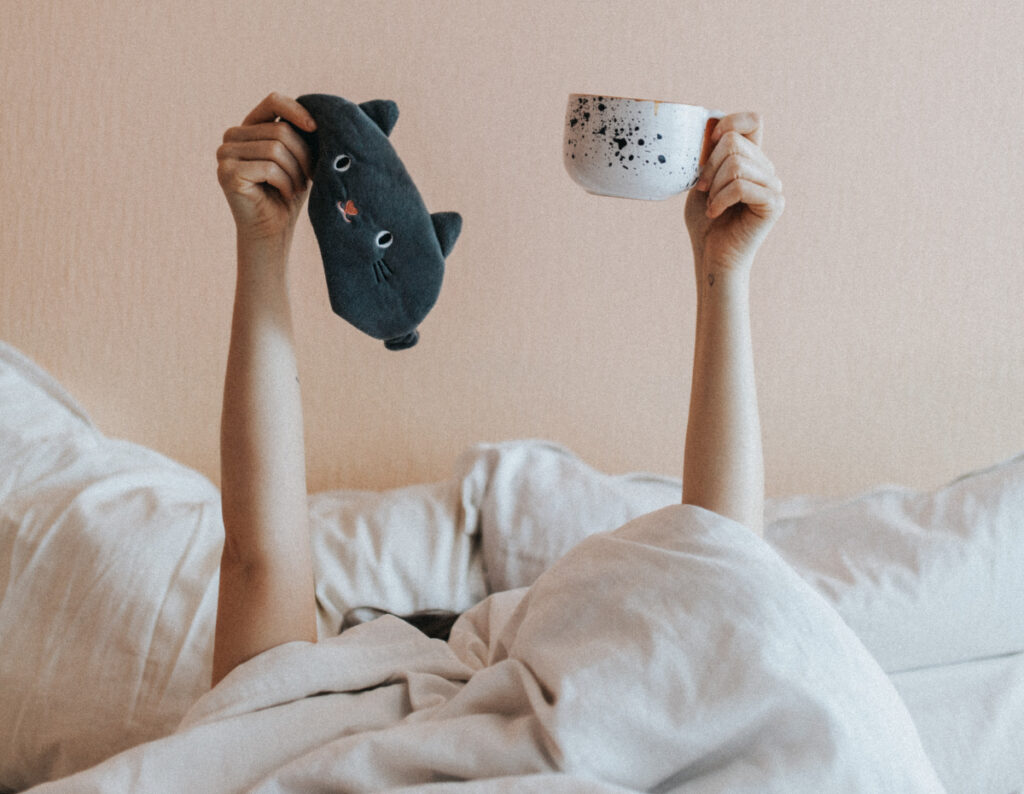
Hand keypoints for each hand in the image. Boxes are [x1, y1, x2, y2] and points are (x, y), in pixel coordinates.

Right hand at [216, 92, 317, 246]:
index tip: (316, 128)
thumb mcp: (298, 158)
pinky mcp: (227, 173)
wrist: (273, 231)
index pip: (273, 101)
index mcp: (249, 127)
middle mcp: (232, 136)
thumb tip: (320, 116)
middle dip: (303, 156)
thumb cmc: (288, 194)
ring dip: (296, 172)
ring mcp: (225, 154)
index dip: (297, 110)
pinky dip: (285, 183)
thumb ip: (300, 134)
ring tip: (297, 188)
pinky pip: (268, 168)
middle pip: (280, 130)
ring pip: (276, 149)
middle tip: (308, 178)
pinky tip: (285, 194)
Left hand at [684, 112, 783, 275]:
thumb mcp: (701, 182)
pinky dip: (721, 200)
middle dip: (708, 166)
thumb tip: (708, 130)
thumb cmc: (706, 222)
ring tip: (712, 205)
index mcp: (752, 159)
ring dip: (714, 187)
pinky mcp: (774, 204)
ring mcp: (773, 186)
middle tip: (703, 190)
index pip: (753, 120)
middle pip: (734, 142)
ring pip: (736, 165)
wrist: (712, 257)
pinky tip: (715, 213)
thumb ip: (708, 157)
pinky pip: (741, 187)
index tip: (708, 144)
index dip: (729, 122)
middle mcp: (767, 169)